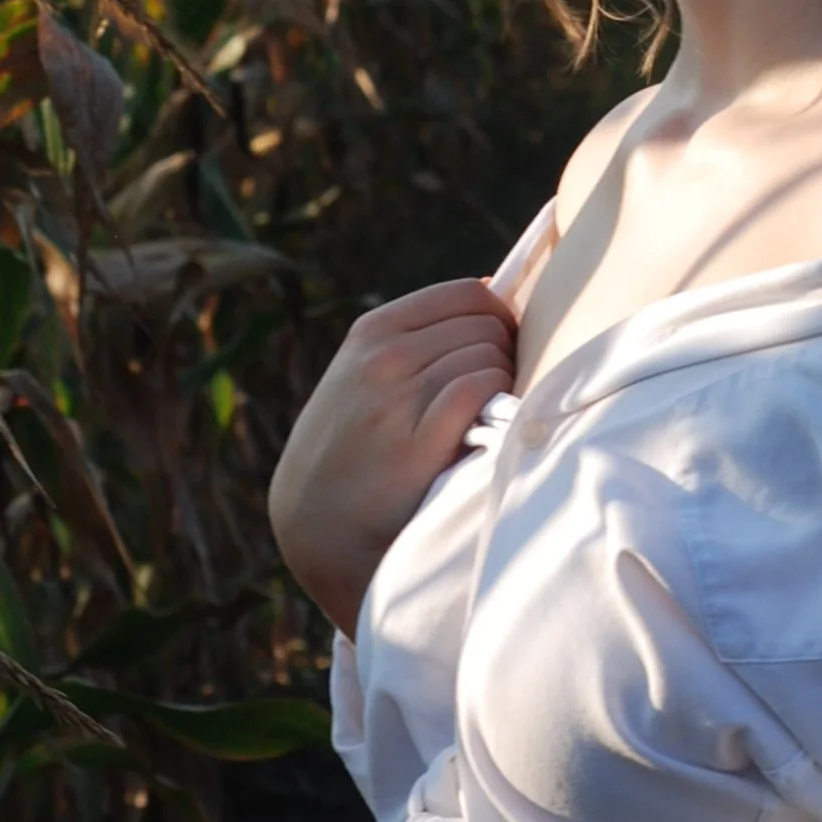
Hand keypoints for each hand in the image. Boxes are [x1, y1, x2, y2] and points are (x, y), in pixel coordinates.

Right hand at [268, 275, 517, 637]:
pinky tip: (483, 432)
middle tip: (491, 397)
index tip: (501, 350)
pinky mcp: (417, 442)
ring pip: (490, 358)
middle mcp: (383, 357)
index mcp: (373, 331)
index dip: (499, 319)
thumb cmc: (356, 450)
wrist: (318, 529)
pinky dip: (498, 407)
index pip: (468, 294)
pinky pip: (483, 390)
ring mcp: (398, 398)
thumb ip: (419, 338)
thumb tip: (498, 292)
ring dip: (502, 387)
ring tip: (481, 420)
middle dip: (503, 357)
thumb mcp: (364, 376)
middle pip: (487, 327)